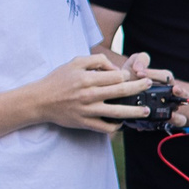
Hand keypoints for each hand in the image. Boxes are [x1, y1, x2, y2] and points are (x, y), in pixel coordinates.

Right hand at [31, 53, 155, 135]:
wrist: (39, 100)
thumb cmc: (58, 80)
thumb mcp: (75, 62)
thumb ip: (96, 60)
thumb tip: (115, 68)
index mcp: (87, 78)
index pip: (116, 76)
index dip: (127, 75)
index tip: (131, 76)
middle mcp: (89, 95)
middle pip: (121, 92)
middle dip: (139, 88)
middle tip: (149, 85)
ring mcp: (87, 110)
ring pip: (117, 112)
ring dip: (135, 111)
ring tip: (146, 110)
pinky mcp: (84, 123)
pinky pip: (105, 128)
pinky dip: (116, 126)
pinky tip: (122, 123)